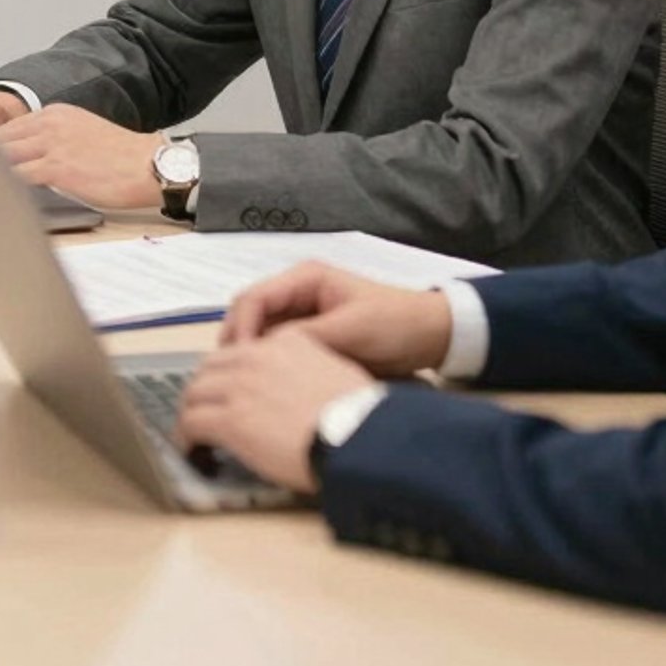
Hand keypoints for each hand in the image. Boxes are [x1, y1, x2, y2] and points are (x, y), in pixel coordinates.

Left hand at [0, 105, 158, 208]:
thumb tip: (28, 158)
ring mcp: (52, 144)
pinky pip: (18, 176)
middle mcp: (49, 124)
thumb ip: (53, 140)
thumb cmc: (121, 157)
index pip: (7, 127)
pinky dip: (4, 187)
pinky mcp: (57, 168)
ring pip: (3, 156)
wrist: (148, 165)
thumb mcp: (82, 133)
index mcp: (54, 114)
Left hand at [177, 327, 375, 493]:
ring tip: (193, 433)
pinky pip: (191, 424)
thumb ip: (311, 369)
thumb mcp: (337, 373)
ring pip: (194, 393)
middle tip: (205, 410)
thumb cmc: (360, 417)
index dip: (232, 374)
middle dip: (204, 389)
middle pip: (210, 367)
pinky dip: (186, 438)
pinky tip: (192, 451)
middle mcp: (256, 357)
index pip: (242, 351)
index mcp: (286, 342)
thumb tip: (302, 390)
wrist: (361, 439)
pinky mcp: (229, 420)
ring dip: (192, 412)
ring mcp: (239, 387)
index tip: (230, 391)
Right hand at [220, 262, 452, 377]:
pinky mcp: (312, 337)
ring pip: (261, 333)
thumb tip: (266, 354)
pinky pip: (280, 349)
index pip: (253, 298)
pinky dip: (269, 365)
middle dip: (238, 343)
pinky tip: (266, 387)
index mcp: (304, 278)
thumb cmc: (395, 325)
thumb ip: (308, 338)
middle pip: (250, 314)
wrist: (435, 337)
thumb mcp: (353, 330)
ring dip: (251, 356)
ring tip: (244, 387)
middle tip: (230, 379)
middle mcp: (296, 293)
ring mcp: (303, 315)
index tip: (239, 363)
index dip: (241, 328)